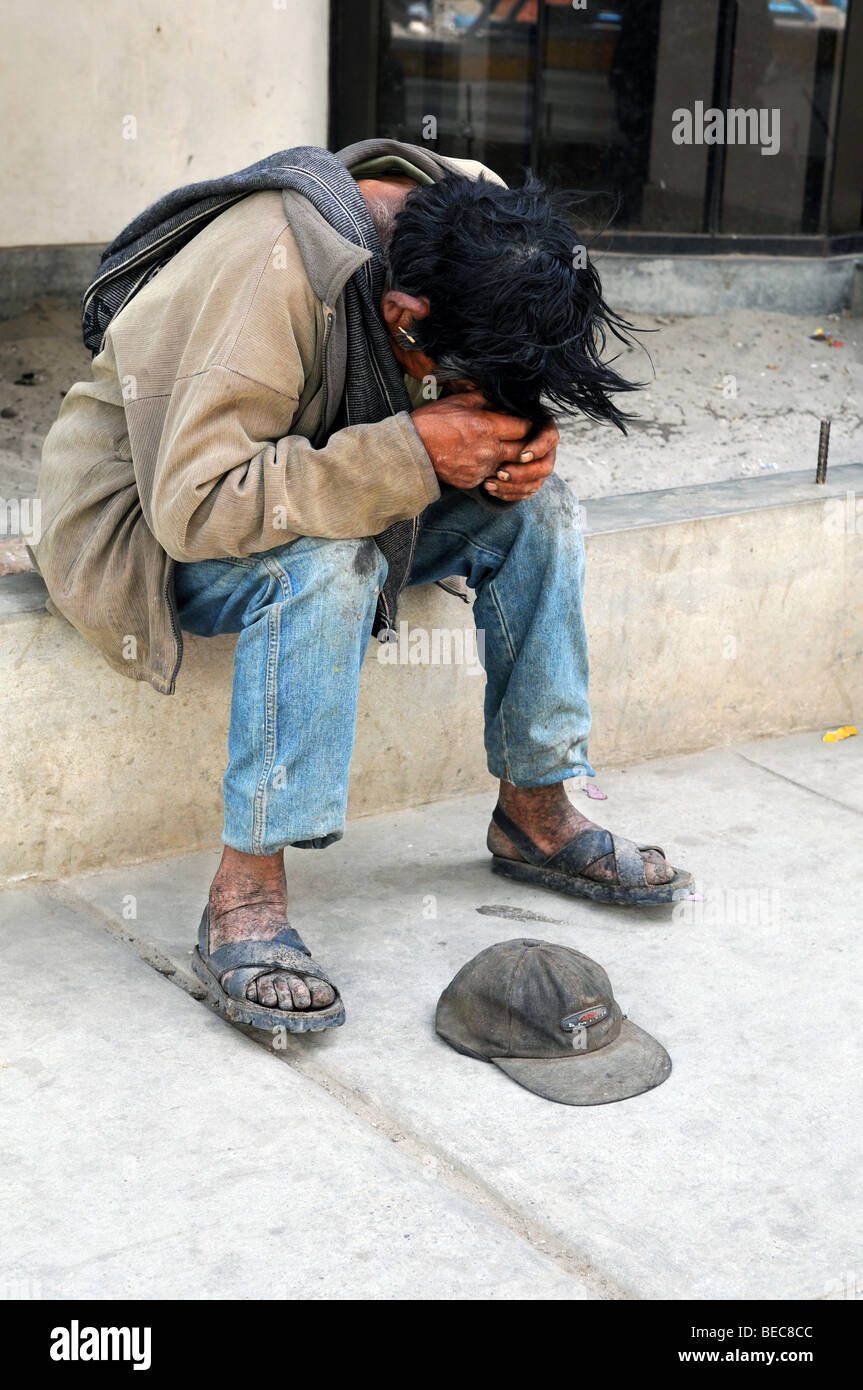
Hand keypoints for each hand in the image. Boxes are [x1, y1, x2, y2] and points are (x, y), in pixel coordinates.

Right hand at [411, 392, 537, 491]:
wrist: (411, 450)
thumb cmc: (433, 421)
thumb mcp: (461, 401)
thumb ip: (487, 400)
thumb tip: (505, 401)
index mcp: (487, 427)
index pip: (525, 427)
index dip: (527, 424)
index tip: (522, 421)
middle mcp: (489, 450)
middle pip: (523, 450)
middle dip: (525, 443)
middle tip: (517, 436)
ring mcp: (481, 468)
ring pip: (510, 466)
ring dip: (509, 458)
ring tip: (498, 448)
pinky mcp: (473, 481)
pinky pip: (492, 476)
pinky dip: (492, 469)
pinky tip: (480, 459)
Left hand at [482, 416, 558, 501]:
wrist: (488, 432)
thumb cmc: (492, 414)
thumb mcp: (493, 408)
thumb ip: (499, 410)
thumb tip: (498, 411)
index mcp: (542, 426)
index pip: (550, 436)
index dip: (539, 448)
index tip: (521, 456)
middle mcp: (545, 448)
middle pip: (546, 466)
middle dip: (523, 473)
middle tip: (500, 473)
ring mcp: (539, 466)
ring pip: (536, 484)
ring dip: (513, 487)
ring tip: (489, 484)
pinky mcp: (531, 481)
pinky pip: (525, 493)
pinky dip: (508, 494)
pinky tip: (490, 490)